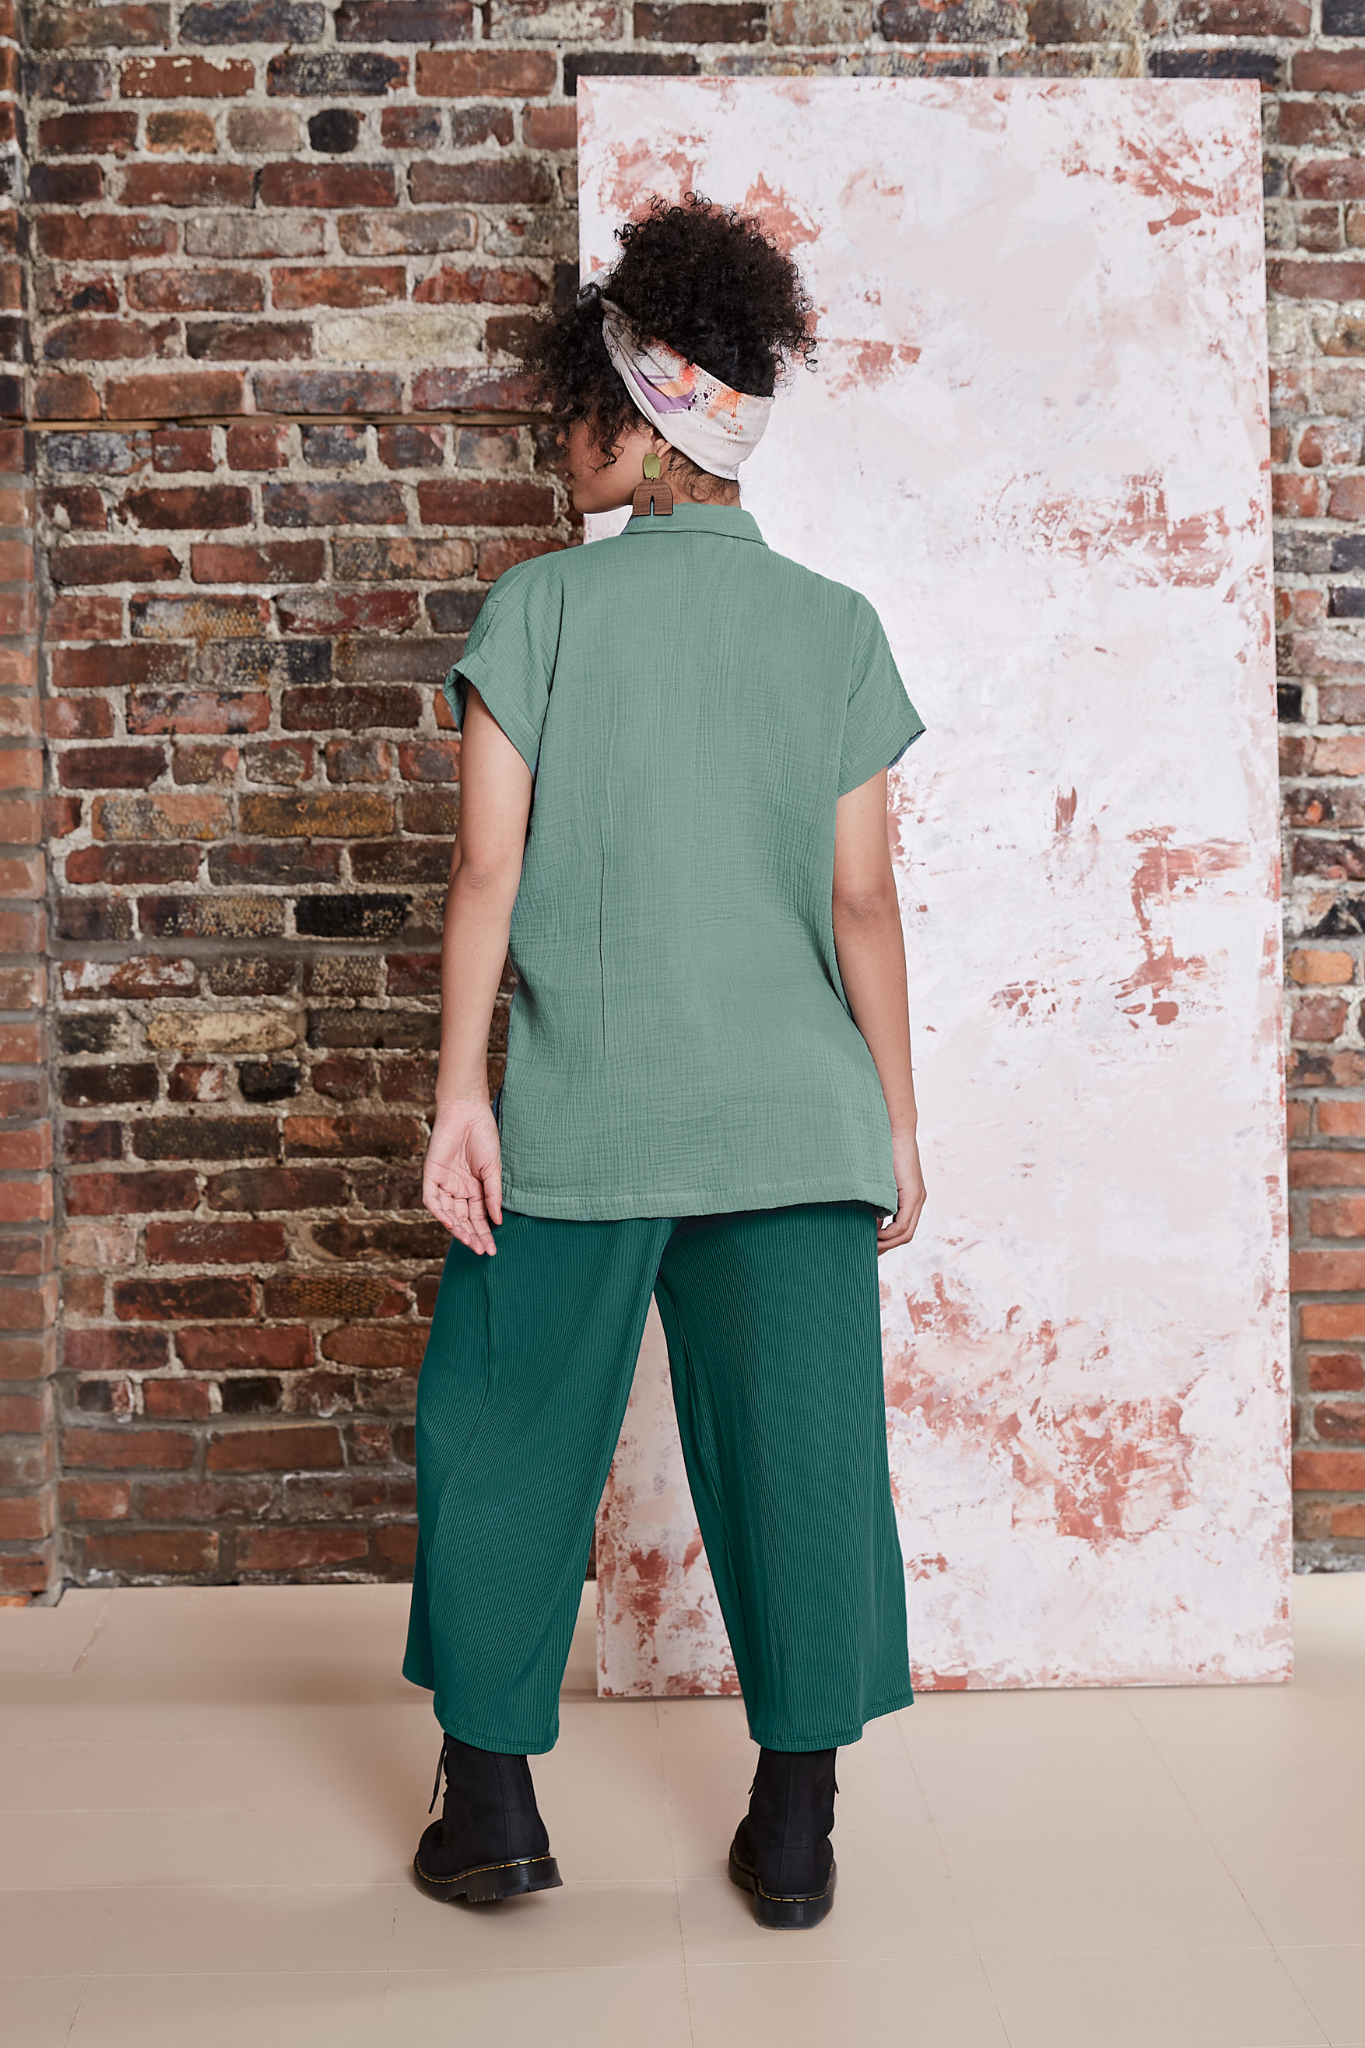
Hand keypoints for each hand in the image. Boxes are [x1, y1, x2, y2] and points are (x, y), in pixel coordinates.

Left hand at [422, 1099, 502, 1255]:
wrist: (468, 1111)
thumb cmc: (484, 1136)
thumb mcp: (493, 1170)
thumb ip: (493, 1195)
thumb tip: (498, 1220)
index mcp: (474, 1188)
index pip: (477, 1217)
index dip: (484, 1233)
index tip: (492, 1249)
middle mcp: (457, 1188)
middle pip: (463, 1219)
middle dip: (472, 1235)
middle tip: (482, 1250)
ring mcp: (443, 1182)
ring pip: (447, 1213)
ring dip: (457, 1228)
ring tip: (469, 1241)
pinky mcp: (431, 1174)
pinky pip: (432, 1199)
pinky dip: (440, 1211)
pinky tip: (451, 1223)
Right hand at [877, 1127, 925, 1254]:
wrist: (893, 1130)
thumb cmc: (880, 1151)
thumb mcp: (878, 1182)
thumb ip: (876, 1199)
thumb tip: (867, 1220)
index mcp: (910, 1198)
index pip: (902, 1229)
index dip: (887, 1242)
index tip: (870, 1246)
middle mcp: (918, 1201)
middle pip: (905, 1236)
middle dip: (886, 1247)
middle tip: (869, 1253)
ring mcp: (917, 1198)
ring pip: (905, 1233)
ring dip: (887, 1243)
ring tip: (870, 1246)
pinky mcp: (913, 1194)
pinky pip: (903, 1224)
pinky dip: (890, 1234)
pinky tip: (877, 1234)